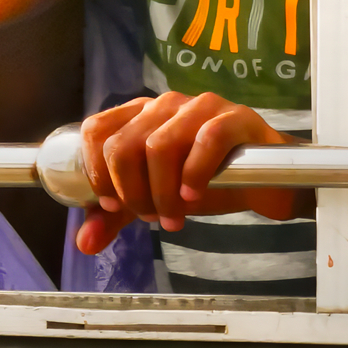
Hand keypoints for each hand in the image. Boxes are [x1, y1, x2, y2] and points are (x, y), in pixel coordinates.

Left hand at [75, 91, 312, 255]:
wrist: (263, 182)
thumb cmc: (203, 182)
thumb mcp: (152, 197)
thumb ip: (118, 215)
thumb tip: (84, 243)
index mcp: (138, 116)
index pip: (96, 130)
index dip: (96, 171)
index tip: (112, 205)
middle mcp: (164, 105)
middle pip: (123, 144)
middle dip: (131, 191)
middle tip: (150, 216)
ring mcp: (200, 107)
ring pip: (160, 145)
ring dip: (161, 192)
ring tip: (173, 217)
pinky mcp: (234, 119)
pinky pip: (206, 140)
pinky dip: (194, 175)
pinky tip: (194, 198)